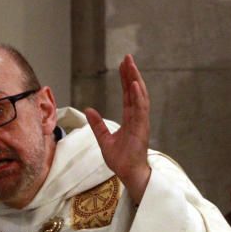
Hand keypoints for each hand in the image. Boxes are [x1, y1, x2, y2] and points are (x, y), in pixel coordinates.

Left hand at [84, 54, 151, 205]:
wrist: (128, 174)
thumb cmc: (120, 159)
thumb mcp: (104, 139)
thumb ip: (97, 124)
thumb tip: (88, 110)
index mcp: (130, 118)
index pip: (127, 95)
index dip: (125, 79)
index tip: (124, 65)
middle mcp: (137, 117)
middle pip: (134, 91)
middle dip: (131, 74)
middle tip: (128, 57)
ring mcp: (141, 122)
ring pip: (139, 96)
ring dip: (135, 80)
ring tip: (131, 65)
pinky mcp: (142, 129)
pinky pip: (141, 109)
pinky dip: (138, 96)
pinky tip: (134, 84)